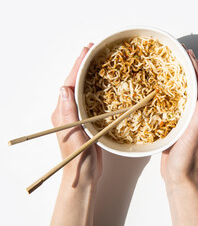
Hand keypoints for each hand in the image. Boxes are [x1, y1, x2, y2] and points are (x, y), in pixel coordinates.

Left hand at [50, 43, 101, 185]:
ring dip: (90, 74)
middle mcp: (69, 111)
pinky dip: (98, 88)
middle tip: (93, 49)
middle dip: (83, 65)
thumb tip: (64, 88)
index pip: (70, 82)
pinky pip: (92, 100)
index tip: (87, 50)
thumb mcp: (73, 134)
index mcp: (63, 112)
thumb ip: (68, 112)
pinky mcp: (89, 122)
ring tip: (99, 60)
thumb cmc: (78, 158)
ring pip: (84, 89)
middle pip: (76, 82)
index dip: (78, 65)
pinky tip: (106, 84)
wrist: (83, 176)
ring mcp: (79, 117)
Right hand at [161, 49, 197, 184]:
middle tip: (181, 53)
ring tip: (172, 65)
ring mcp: (190, 121)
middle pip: (195, 87)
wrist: (180, 179)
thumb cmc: (188, 160)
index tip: (189, 54)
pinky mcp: (179, 127)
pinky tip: (162, 90)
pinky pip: (176, 105)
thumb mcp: (195, 134)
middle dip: (190, 69)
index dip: (196, 69)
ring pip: (186, 94)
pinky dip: (171, 94)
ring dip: (181, 79)